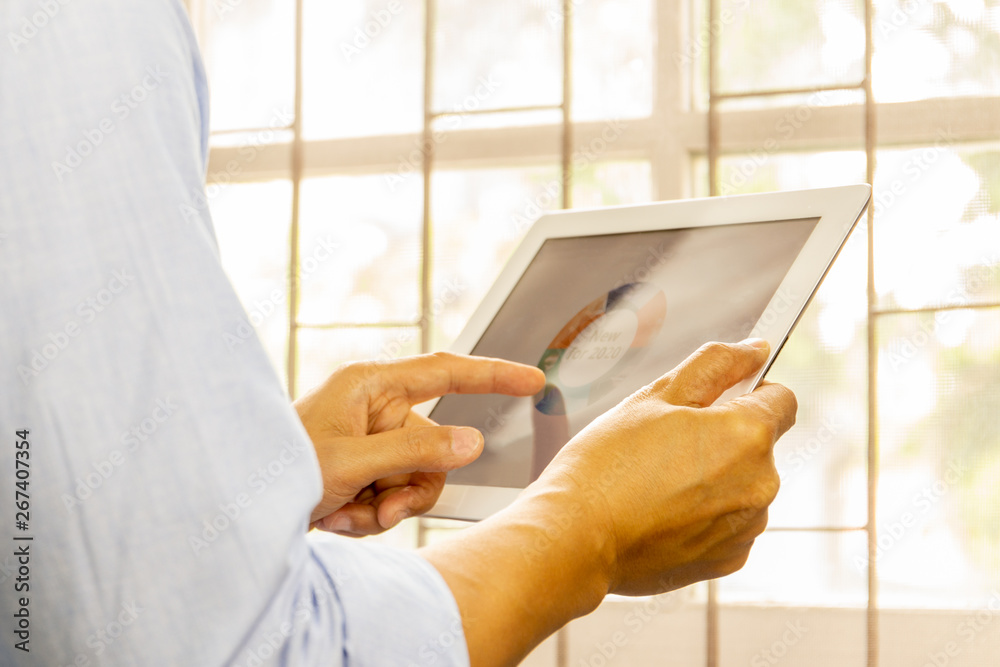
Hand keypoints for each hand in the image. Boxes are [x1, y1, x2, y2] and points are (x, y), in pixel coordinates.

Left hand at [294, 352, 543, 534]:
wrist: (237, 509)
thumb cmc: (280, 466)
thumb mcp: (352, 462)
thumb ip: (417, 451)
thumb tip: (471, 441)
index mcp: (370, 386)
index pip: (445, 372)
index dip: (493, 374)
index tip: (533, 379)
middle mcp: (373, 409)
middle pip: (435, 445)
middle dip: (412, 487)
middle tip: (382, 510)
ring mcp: (368, 441)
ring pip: (418, 476)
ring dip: (388, 506)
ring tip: (349, 515)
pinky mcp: (362, 469)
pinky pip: (394, 494)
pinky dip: (371, 514)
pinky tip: (337, 518)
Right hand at [421, 339, 796, 666]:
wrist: (575, 538)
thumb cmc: (605, 465)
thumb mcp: (656, 395)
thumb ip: (715, 363)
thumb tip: (756, 349)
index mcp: (748, 435)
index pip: (781, 398)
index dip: (748, 390)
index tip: (720, 395)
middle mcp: (761, 484)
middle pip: (757, 444)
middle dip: (722, 436)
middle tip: (665, 441)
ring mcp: (746, 528)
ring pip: (741, 484)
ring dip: (713, 477)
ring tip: (656, 480)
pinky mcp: (727, 560)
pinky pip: (727, 523)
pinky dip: (702, 515)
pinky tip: (660, 511)